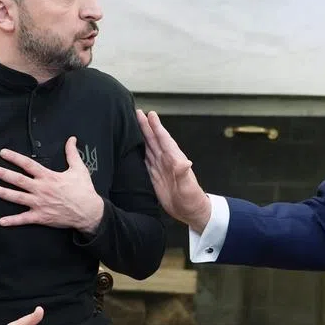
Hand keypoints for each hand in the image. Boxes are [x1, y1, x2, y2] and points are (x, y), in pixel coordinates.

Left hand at [0, 137, 104, 233]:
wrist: (89, 212)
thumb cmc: (84, 190)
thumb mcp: (79, 169)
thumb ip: (72, 153)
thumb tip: (71, 139)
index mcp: (49, 177)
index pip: (28, 165)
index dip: (14, 158)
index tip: (2, 153)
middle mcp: (41, 189)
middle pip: (18, 180)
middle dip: (2, 173)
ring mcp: (39, 204)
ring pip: (17, 197)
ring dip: (2, 193)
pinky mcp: (41, 217)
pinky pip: (24, 219)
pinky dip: (12, 221)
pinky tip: (1, 221)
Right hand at [135, 109, 211, 231]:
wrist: (190, 212)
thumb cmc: (192, 200)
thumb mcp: (188, 187)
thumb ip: (184, 175)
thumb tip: (185, 162)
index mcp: (174, 160)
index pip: (164, 140)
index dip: (157, 127)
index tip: (150, 114)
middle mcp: (166, 161)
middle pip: (153, 140)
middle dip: (146, 127)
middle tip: (137, 112)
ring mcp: (160, 168)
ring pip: (148, 148)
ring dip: (141, 136)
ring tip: (132, 125)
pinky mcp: (154, 177)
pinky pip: (145, 161)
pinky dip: (138, 152)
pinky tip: (132, 147)